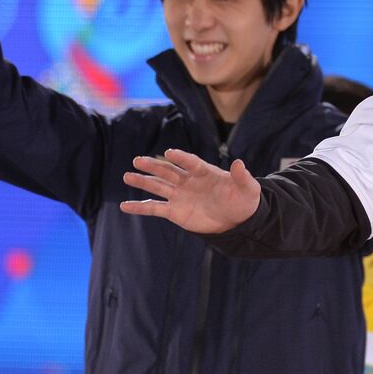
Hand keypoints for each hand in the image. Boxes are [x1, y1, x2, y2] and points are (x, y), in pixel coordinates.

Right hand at [121, 148, 261, 232]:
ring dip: (142, 181)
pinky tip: (125, 205)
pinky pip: (154, 208)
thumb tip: (239, 163)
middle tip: (137, 160)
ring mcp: (180, 195)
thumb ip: (242, 177)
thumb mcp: (248, 188)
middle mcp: (188, 181)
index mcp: (205, 172)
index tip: (169, 153)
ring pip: (158, 186)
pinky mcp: (174, 211)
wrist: (236, 220)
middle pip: (168, 171)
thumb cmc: (243, 200)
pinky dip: (139, 207)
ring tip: (126, 175)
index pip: (190, 162)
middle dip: (154, 166)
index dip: (181, 158)